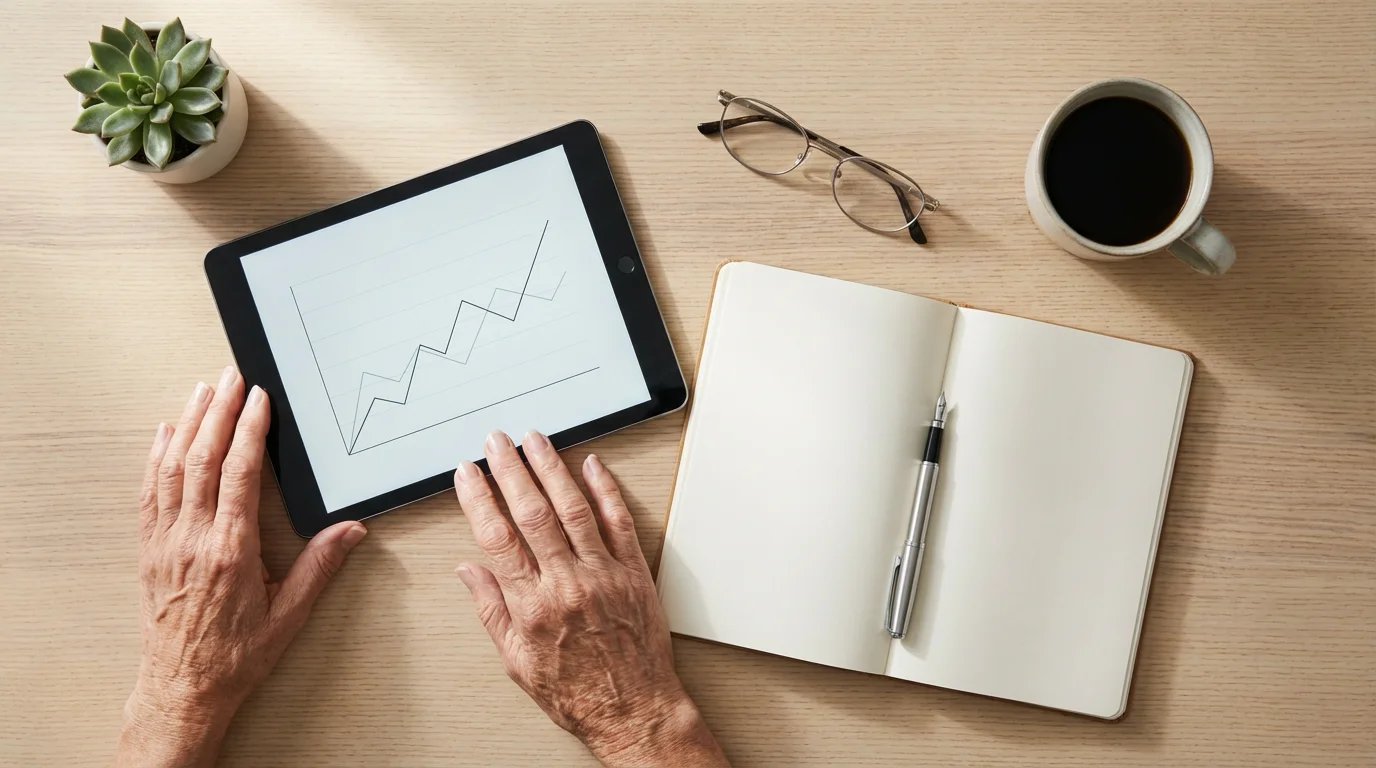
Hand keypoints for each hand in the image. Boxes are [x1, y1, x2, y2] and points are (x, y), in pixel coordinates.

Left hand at [117, 367, 368, 767]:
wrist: (182, 688)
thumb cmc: (235, 657)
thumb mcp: (288, 616)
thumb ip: (320, 568)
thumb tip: (351, 530)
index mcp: (229, 550)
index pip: (237, 474)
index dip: (248, 430)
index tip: (259, 399)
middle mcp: (192, 539)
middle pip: (202, 459)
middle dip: (218, 411)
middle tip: (232, 376)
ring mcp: (165, 542)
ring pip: (173, 468)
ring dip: (188, 423)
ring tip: (203, 389)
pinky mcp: (150, 549)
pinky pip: (150, 492)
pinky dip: (158, 456)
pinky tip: (166, 433)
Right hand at [453, 431, 728, 766]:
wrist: (633, 711)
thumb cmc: (577, 694)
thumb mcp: (517, 663)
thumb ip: (492, 612)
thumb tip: (470, 572)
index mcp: (533, 606)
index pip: (498, 537)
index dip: (479, 499)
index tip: (468, 475)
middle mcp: (568, 584)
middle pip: (533, 512)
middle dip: (511, 470)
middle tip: (497, 441)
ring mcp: (604, 575)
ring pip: (574, 508)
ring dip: (553, 468)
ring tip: (537, 440)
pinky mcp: (634, 573)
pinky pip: (619, 522)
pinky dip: (605, 490)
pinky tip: (592, 465)